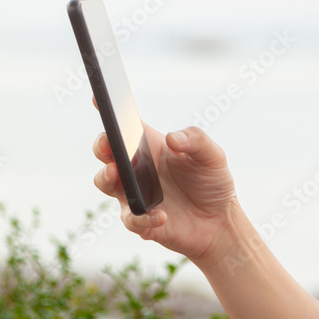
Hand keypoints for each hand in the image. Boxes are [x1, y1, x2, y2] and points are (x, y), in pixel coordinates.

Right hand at [93, 123, 238, 263]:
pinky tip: (160, 214)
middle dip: (102, 146)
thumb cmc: (212, 181)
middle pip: (106, 152)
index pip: (125, 125)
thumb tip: (172, 138)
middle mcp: (137, 168)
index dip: (110, 109)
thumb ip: (196, 140)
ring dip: (106, 177)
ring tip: (116, 174)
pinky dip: (143, 217)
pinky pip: (132, 219)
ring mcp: (135, 194)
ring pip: (106, 183)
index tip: (98, 97)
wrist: (220, 220)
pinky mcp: (140, 221)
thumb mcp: (212, 155)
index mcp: (151, 146)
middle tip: (108, 144)